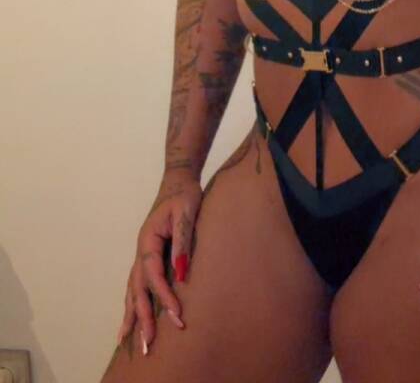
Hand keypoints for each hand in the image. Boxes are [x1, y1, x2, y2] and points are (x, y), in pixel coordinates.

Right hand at [117, 169, 203, 353]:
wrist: (178, 181)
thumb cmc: (185, 195)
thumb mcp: (187, 213)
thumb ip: (183, 242)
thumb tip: (181, 273)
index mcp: (148, 240)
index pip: (153, 274)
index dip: (163, 296)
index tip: (177, 315)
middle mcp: (141, 250)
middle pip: (136, 288)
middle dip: (141, 317)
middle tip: (147, 344)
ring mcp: (142, 254)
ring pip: (132, 289)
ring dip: (132, 315)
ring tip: (127, 342)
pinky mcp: (148, 257)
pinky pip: (137, 284)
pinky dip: (133, 303)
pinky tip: (132, 319)